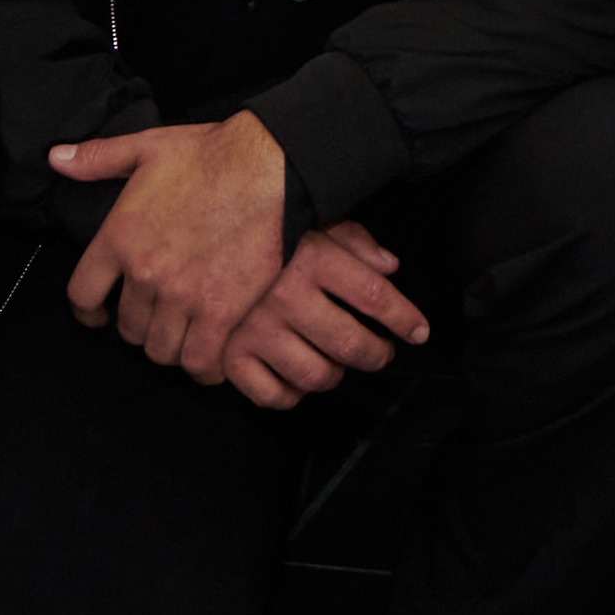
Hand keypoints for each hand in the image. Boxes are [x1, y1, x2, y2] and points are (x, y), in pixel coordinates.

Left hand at [50, 117, 293, 385]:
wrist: (268, 167)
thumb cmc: (210, 154)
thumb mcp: (147, 146)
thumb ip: (98, 158)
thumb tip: (57, 158)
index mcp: (121, 236)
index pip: (82, 295)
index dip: (87, 314)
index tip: (98, 317)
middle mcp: (145, 273)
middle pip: (128, 329)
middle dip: (140, 324)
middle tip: (159, 313)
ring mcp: (182, 297)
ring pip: (160, 350)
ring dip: (169, 345)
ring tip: (184, 332)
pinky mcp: (220, 313)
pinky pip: (198, 362)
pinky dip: (202, 366)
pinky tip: (209, 353)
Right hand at [219, 218, 427, 409]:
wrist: (195, 233)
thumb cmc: (264, 229)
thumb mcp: (311, 219)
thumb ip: (353, 239)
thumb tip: (391, 266)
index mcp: (312, 256)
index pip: (375, 296)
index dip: (404, 318)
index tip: (419, 331)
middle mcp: (286, 295)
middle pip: (351, 344)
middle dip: (376, 354)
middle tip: (382, 352)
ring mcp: (256, 329)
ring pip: (316, 375)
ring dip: (336, 375)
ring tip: (340, 363)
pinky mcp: (230, 355)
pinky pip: (273, 396)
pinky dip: (292, 395)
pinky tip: (297, 378)